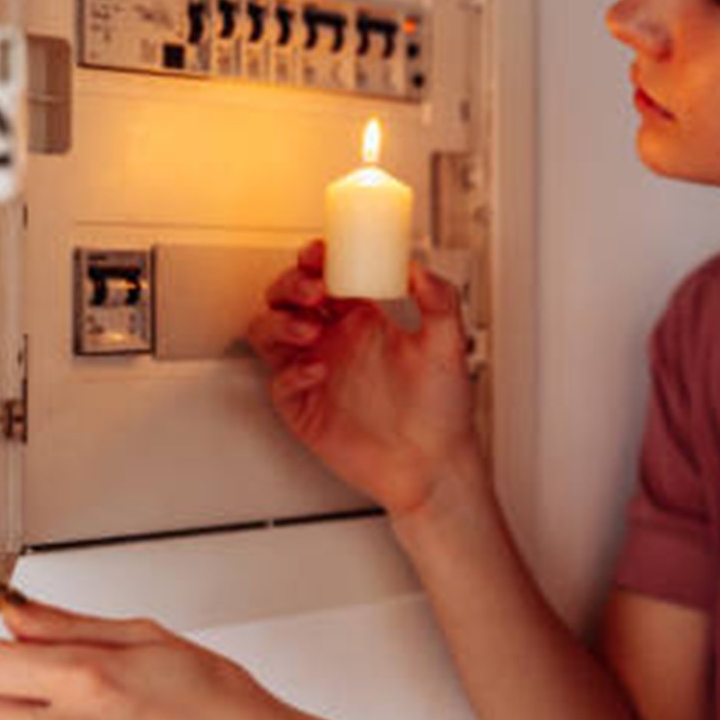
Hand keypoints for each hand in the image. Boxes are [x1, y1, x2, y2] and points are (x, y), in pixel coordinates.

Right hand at [246, 240, 480, 517]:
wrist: (433, 465)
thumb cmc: (441, 411)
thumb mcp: (449, 345)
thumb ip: (439, 299)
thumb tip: (417, 267)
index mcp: (363, 319)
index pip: (325, 276)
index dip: (315, 260)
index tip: (322, 253)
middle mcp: (335, 341)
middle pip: (288, 296)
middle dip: (292, 284)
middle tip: (314, 290)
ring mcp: (314, 371)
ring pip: (269, 331)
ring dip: (281, 321)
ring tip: (310, 327)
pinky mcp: (303, 407)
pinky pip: (279, 381)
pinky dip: (291, 371)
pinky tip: (318, 370)